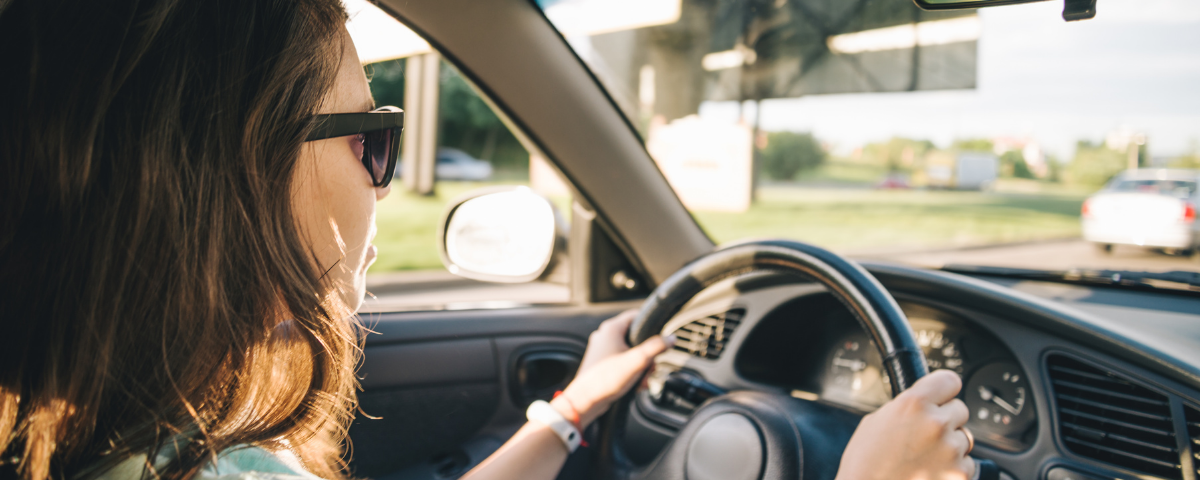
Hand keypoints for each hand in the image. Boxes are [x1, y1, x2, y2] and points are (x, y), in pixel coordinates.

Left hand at [553, 310, 672, 427]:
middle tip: (651, 367)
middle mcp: (605, 336)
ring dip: (640, 366)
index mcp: (611, 329)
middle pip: (635, 338)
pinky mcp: (601, 363)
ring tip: (643, 379)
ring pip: (630, 352)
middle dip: (647, 355)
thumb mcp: (637, 361)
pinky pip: (622, 362)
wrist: (585, 401)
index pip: (636, 316)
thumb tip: (671, 338)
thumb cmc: (606, 379)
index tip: (660, 337)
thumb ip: (656, 347)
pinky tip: (635, 384)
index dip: (651, 325)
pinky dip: (631, 371)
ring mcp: (602, 350)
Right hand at [836, 370, 974, 479]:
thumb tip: (924, 404)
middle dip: (946, 419)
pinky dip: (953, 468)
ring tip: (925, 457)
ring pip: (965, 437)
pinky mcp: (959, 474)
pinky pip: (966, 463)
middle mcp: (936, 423)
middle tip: (925, 434)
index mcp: (914, 404)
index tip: (942, 396)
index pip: (950, 380)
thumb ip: (905, 408)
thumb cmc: (865, 464)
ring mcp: (950, 450)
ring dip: (950, 444)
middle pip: (960, 409)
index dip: (944, 389)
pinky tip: (930, 471)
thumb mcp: (876, 421)